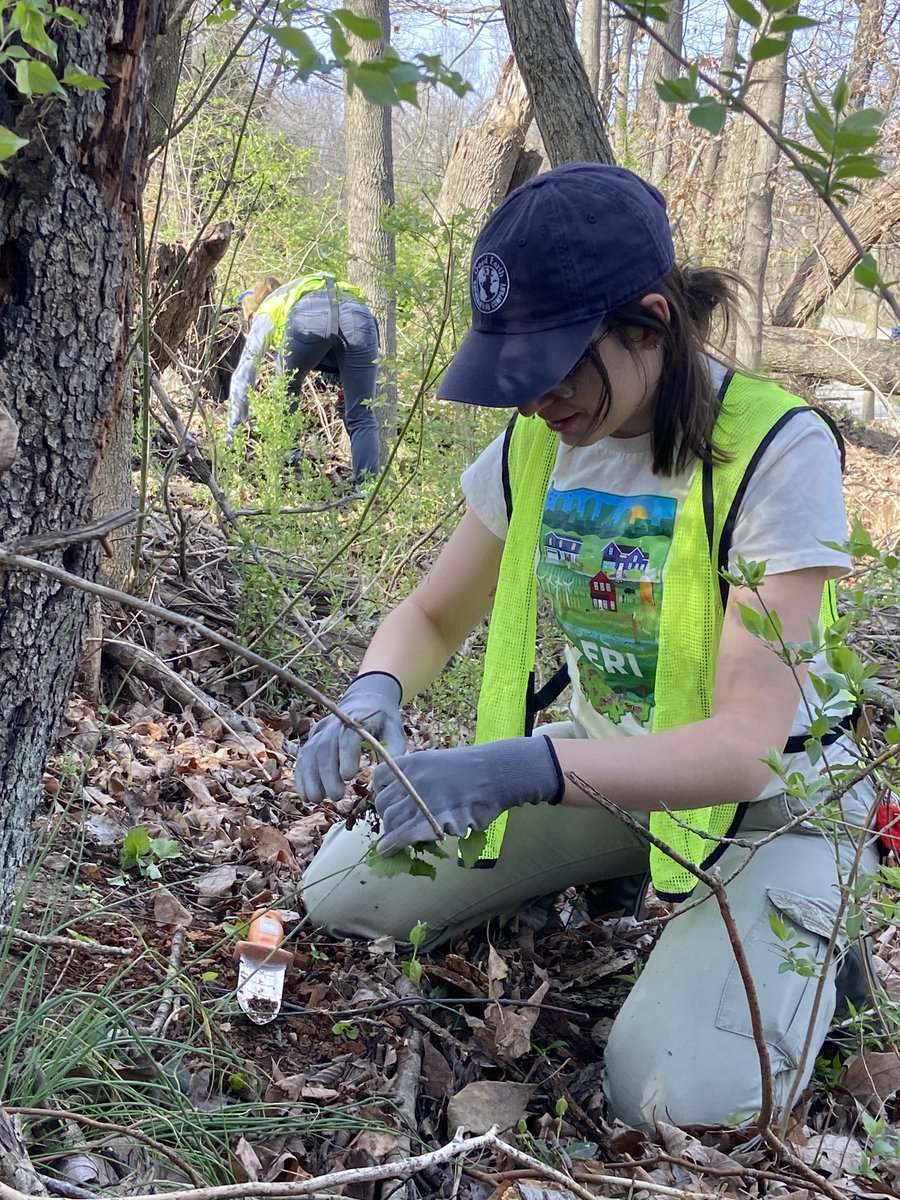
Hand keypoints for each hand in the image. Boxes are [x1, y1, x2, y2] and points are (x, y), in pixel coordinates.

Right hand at [295, 672, 405, 802]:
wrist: (364, 700)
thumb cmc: (382, 720)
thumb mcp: (395, 730)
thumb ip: (394, 749)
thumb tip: (386, 774)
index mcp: (358, 718)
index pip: (348, 736)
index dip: (346, 755)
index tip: (349, 777)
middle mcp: (334, 724)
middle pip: (326, 747)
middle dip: (328, 774)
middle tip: (337, 796)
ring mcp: (321, 731)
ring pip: (311, 753)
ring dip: (311, 778)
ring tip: (317, 800)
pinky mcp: (312, 740)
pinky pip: (303, 758)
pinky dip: (302, 777)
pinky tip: (306, 795)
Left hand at [372, 737, 563, 856]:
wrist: (496, 775)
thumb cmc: (475, 769)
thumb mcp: (439, 761)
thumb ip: (420, 776)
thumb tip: (406, 796)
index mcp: (412, 762)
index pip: (380, 777)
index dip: (383, 792)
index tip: (390, 802)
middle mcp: (411, 779)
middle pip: (384, 803)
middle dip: (387, 816)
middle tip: (396, 825)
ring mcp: (418, 799)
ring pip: (391, 821)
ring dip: (392, 832)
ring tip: (397, 839)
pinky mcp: (427, 820)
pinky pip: (401, 835)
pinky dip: (391, 845)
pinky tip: (387, 850)